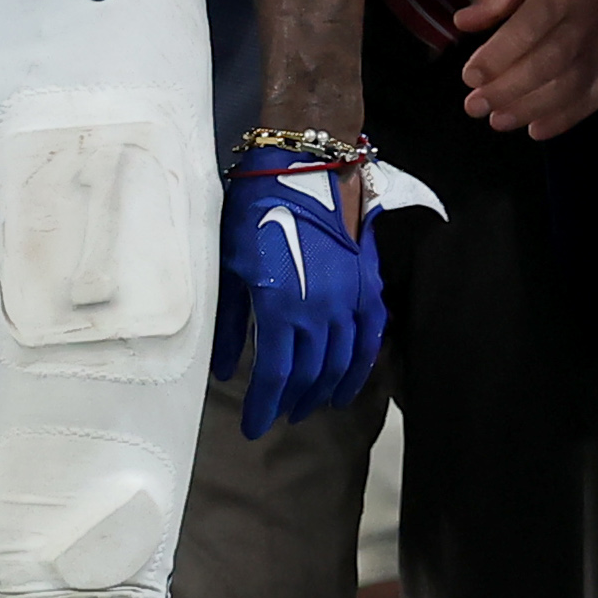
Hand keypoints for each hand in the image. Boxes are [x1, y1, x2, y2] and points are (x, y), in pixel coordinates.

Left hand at [216, 163, 384, 436]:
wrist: (305, 168)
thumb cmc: (256, 212)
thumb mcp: (231, 266)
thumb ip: (232, 322)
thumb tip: (227, 369)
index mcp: (280, 307)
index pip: (275, 376)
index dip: (263, 407)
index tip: (252, 428)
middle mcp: (320, 311)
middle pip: (310, 374)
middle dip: (293, 401)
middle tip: (280, 415)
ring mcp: (349, 299)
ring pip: (342, 362)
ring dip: (326, 390)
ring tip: (312, 405)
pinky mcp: (368, 286)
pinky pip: (370, 338)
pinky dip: (361, 366)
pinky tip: (350, 383)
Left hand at [451, 0, 597, 138]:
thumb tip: (463, 22)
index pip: (530, 25)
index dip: (499, 55)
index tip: (471, 75)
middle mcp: (592, 15)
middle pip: (548, 61)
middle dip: (507, 89)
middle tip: (475, 105)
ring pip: (569, 85)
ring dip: (530, 108)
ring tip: (498, 119)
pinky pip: (593, 98)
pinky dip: (563, 118)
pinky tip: (535, 127)